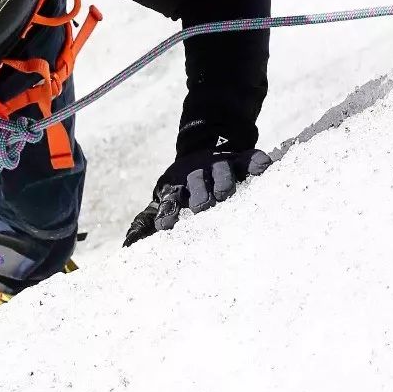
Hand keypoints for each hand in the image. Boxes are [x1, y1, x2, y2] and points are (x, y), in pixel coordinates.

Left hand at [123, 144, 270, 245]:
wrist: (204, 146)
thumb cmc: (183, 185)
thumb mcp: (165, 198)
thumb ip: (147, 221)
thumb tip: (128, 245)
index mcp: (177, 187)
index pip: (172, 200)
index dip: (170, 212)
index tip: (166, 226)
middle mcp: (197, 175)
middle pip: (198, 185)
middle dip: (198, 197)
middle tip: (201, 208)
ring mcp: (219, 165)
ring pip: (222, 172)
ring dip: (223, 182)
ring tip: (226, 193)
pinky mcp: (240, 158)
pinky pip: (250, 159)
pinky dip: (256, 163)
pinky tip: (263, 168)